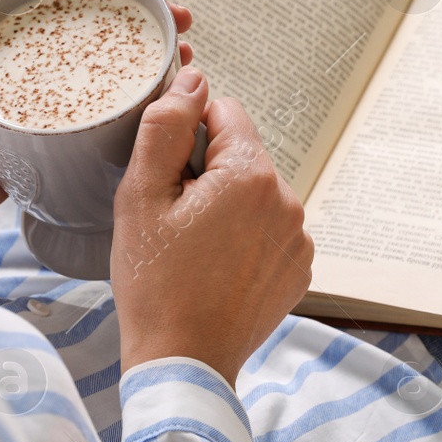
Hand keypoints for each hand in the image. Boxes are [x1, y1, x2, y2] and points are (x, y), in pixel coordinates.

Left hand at [0, 0, 192, 251]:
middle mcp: (25, 52)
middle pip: (95, 19)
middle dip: (143, 12)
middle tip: (183, 19)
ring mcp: (44, 91)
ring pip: (104, 59)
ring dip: (148, 50)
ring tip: (184, 53)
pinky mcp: (56, 130)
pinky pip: (100, 105)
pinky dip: (135, 95)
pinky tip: (163, 96)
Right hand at [111, 67, 313, 384]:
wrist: (184, 362)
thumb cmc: (155, 284)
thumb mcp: (141, 196)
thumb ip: (166, 127)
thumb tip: (192, 79)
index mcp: (251, 175)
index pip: (224, 112)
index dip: (188, 135)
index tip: (168, 176)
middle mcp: (288, 201)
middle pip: (242, 156)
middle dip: (208, 175)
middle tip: (173, 221)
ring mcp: (299, 238)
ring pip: (255, 195)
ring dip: (227, 208)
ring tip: (194, 251)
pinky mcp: (300, 269)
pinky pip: (269, 231)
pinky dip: (245, 240)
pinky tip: (216, 270)